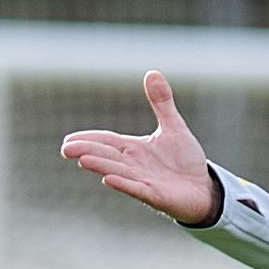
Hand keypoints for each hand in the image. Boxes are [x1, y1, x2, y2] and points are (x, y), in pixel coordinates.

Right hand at [60, 71, 219, 225]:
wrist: (203, 189)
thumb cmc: (185, 161)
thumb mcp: (173, 126)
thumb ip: (162, 102)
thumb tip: (152, 72)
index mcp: (133, 149)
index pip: (106, 141)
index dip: (88, 139)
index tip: (68, 139)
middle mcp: (134, 165)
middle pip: (106, 156)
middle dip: (87, 152)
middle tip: (65, 149)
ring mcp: (143, 181)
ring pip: (118, 171)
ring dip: (101, 166)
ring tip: (83, 160)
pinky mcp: (156, 195)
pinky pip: (137, 189)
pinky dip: (124, 184)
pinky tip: (108, 179)